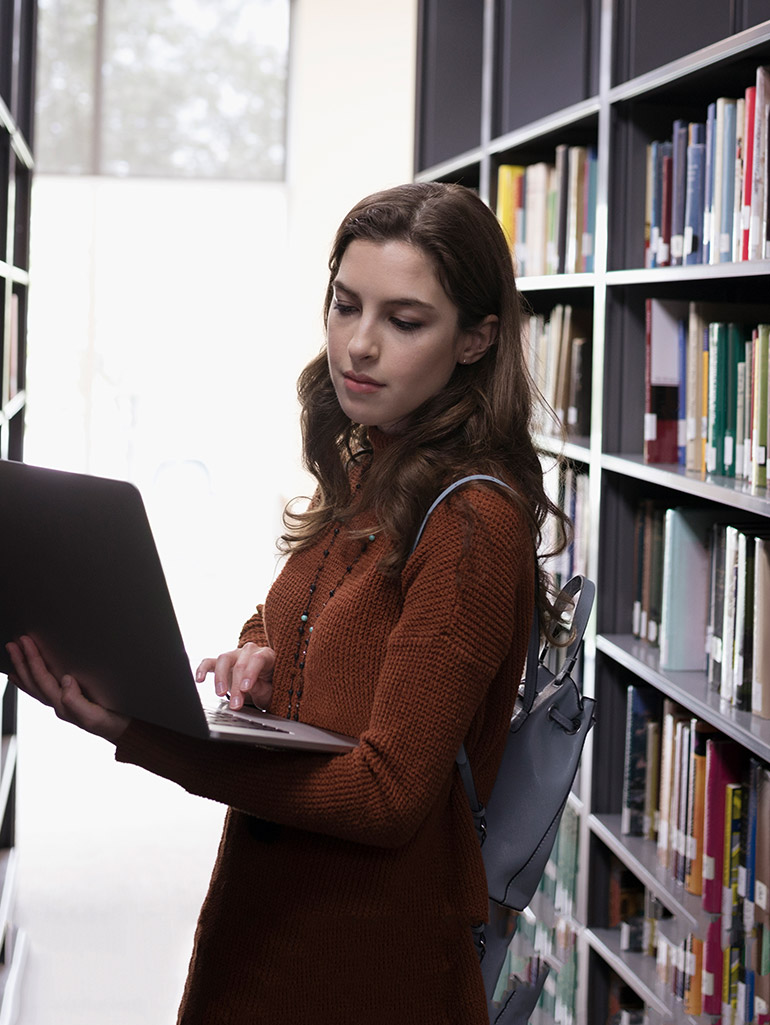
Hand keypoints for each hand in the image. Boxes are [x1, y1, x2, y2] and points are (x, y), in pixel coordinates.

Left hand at [6, 636, 129, 742]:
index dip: (32, 660)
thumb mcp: (95, 716)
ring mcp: (63, 703)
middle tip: (13, 643)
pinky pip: (42, 689)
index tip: (26, 643)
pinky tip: (23, 675)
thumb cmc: (113, 723)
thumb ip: (77, 702)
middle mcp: (60, 704)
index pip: (42, 679)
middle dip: (22, 661)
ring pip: (35, 684)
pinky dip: (29, 680)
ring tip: (14, 652)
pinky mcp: (70, 701)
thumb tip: (65, 680)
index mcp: (64, 704)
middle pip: (34, 681)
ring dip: (23, 667)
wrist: (126, 731)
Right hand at [196, 643, 274, 710]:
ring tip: (220, 694)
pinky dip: (203, 669)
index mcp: (267, 655)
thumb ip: (263, 688)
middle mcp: (250, 651)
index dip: (250, 673)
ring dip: (220, 678)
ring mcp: (235, 654)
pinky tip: (199, 679)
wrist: (264, 684)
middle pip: (240, 663)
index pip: (258, 659)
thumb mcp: (270, 691)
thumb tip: (251, 686)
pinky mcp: (222, 662)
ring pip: (224, 659)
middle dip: (236, 686)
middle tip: (235, 704)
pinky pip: (209, 662)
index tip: (245, 688)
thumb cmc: (269, 687)